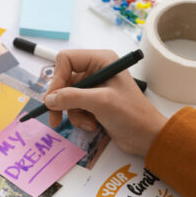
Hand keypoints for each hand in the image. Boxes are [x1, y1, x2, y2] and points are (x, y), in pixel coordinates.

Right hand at [45, 49, 168, 156]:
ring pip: (67, 97)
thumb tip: (49, 99)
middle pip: (64, 80)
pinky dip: (80, 119)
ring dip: (74, 113)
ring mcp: (94, 87)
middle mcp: (96, 70)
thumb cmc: (131, 114)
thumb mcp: (100, 102)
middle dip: (62, 101)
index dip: (57, 79)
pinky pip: (75, 108)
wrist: (146, 136)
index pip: (66, 60)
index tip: (53, 99)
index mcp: (100, 60)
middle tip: (55, 118)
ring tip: (87, 123)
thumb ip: (72, 98)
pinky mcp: (94, 103)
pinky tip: (93, 125)